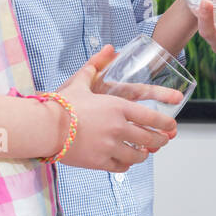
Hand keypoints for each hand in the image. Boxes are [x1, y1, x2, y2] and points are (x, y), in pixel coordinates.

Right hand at [55, 45, 178, 171]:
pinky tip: (126, 161)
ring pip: (137, 155)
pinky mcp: (99, 162)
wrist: (42, 127)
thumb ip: (96, 66)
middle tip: (164, 141)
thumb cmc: (60, 103)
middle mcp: (118, 128)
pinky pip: (121, 166)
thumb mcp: (80, 82)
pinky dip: (126, 164)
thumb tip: (109, 49)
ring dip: (144, 154)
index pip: (152, 118)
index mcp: (118, 107)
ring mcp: (110, 146)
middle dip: (160, 140)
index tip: (172, 126)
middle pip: (149, 139)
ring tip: (145, 152)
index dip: (166, 124)